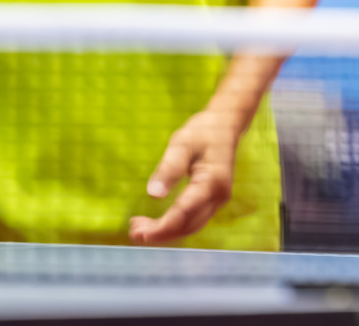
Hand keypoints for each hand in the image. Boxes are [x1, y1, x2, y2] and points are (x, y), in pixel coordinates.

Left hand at [129, 107, 243, 244]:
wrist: (226, 124)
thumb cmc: (203, 131)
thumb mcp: (182, 144)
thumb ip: (169, 168)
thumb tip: (153, 195)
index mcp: (212, 182)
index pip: (184, 214)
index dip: (161, 228)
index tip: (138, 232)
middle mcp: (219, 195)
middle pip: (188, 225)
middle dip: (160, 233)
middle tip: (133, 231)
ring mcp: (219, 199)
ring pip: (191, 226)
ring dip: (166, 232)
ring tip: (139, 228)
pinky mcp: (214, 199)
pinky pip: (194, 220)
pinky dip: (175, 225)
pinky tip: (157, 222)